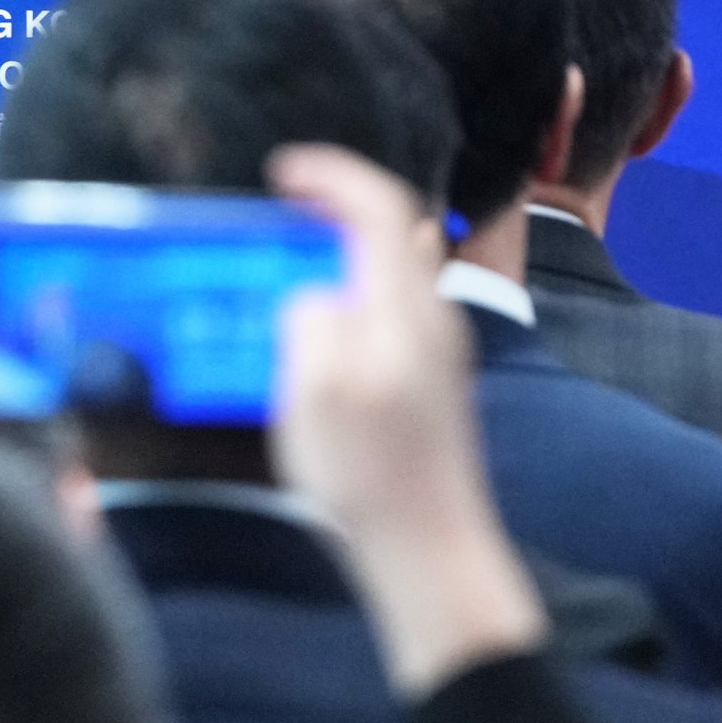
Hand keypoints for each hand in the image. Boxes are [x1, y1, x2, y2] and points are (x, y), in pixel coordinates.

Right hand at [266, 145, 539, 692]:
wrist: (432, 549)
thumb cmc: (369, 476)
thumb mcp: (314, 392)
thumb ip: (311, 320)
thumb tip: (314, 294)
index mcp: (402, 309)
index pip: (377, 207)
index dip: (331, 175)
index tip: (282, 173)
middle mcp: (432, 318)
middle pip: (392, 232)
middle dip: (336, 209)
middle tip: (281, 214)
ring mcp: (439, 352)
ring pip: (395, 271)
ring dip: (346, 250)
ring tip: (294, 259)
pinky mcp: (433, 385)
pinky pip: (396, 308)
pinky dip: (358, 290)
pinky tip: (334, 314)